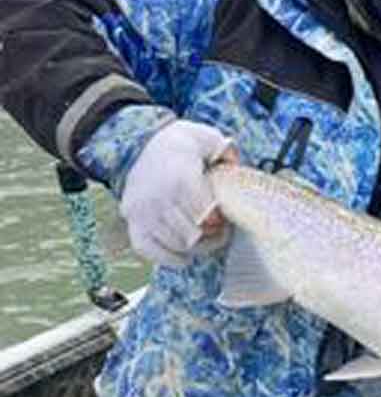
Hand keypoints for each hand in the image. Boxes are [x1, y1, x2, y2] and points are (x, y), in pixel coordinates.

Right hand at [120, 120, 233, 266]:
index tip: (224, 219)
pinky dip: (168, 257)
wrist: (149, 143)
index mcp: (179, 177)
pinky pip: (148, 249)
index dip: (219, 221)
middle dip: (211, 237)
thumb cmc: (186, 145)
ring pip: (175, 244)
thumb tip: (233, 163)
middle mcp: (156, 196)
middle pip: (191, 234)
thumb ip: (225, 150)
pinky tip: (185, 256)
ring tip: (207, 239)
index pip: (204, 214)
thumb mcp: (208, 138)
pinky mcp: (131, 220)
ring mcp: (141, 210)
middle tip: (221, 232)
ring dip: (195, 247)